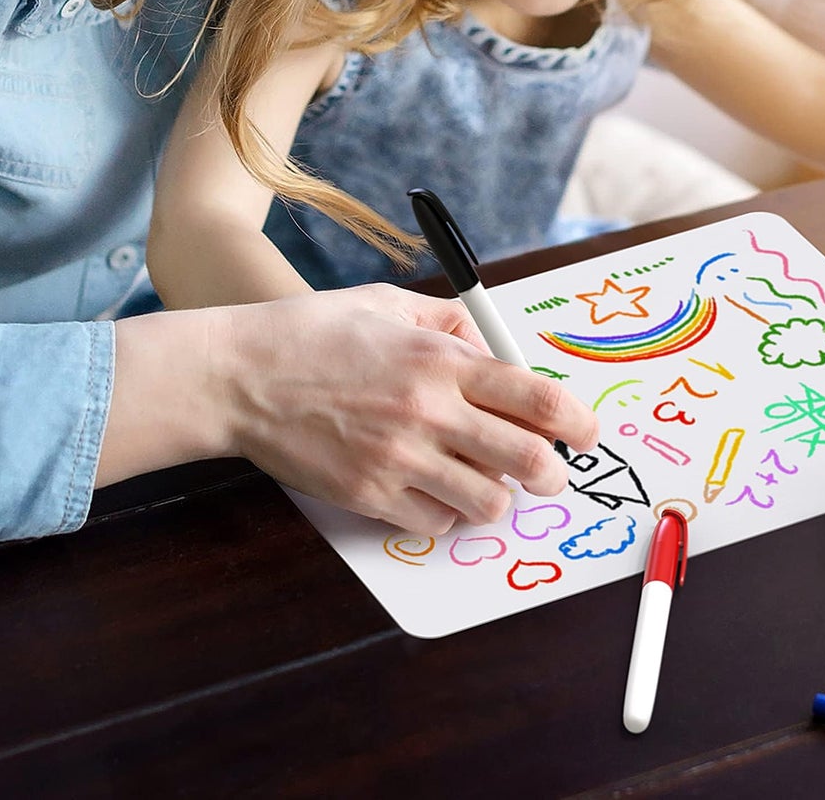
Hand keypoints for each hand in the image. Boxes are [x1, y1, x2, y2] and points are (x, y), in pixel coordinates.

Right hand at [210, 284, 598, 534]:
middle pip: (529, 459)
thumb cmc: (312, 333)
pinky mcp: (369, 496)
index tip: (585, 431)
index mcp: (439, 358)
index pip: (536, 397)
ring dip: (498, 495)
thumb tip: (495, 348)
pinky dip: (446, 510)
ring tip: (486, 481)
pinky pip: (437, 520)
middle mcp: (428, 411)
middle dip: (555, 472)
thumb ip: (448, 322)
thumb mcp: (387, 304)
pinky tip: (432, 487)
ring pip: (489, 502)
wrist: (239, 376)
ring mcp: (399, 459)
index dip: (576, 420)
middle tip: (553, 471)